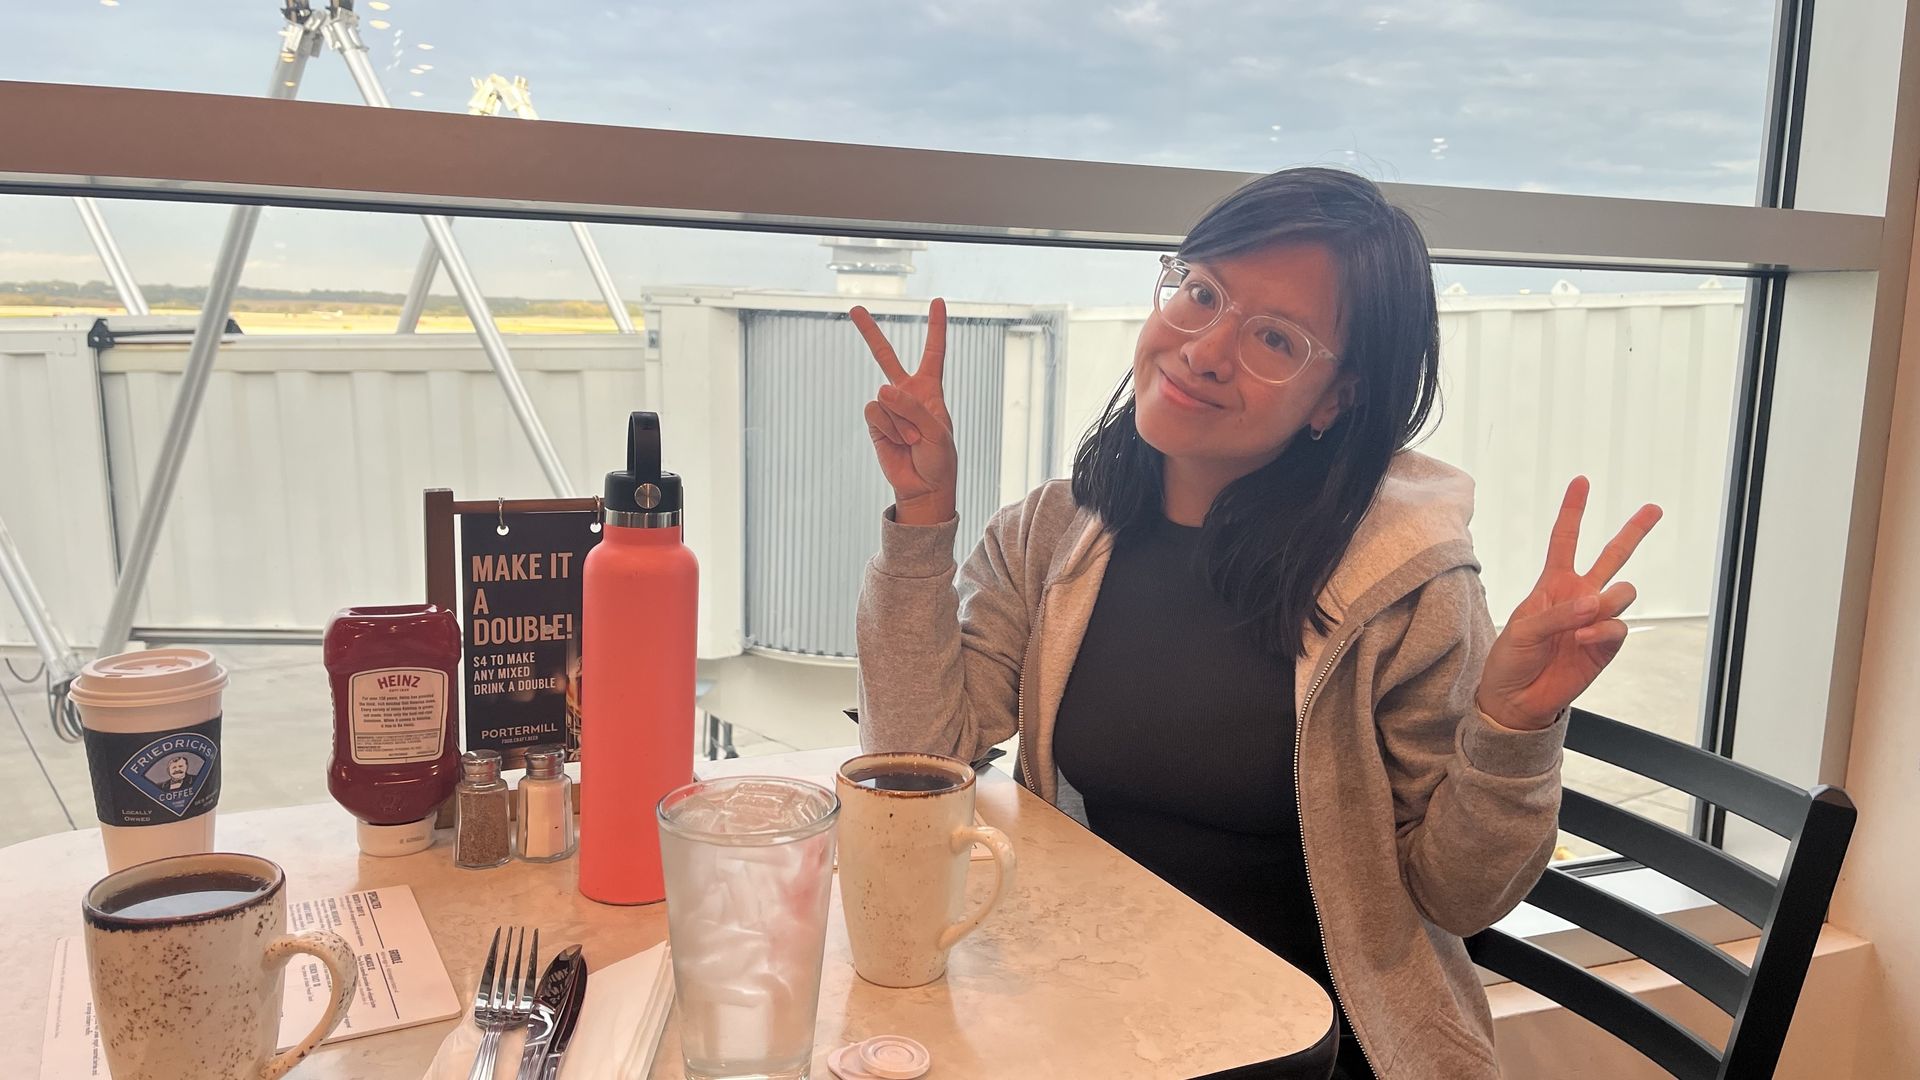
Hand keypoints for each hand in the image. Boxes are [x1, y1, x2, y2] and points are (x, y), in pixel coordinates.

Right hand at [852, 298, 957, 524]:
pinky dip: (888, 429)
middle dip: (870, 333)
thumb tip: (881, 389)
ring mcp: (888, 408)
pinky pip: (875, 413)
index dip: (936, 327)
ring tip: (912, 440)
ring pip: (884, 398)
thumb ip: (913, 407)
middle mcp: (907, 394)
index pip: (934, 352)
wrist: (923, 486)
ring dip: (901, 422)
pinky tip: (898, 442)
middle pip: (886, 357)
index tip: (938, 301)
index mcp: (930, 389)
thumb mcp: (937, 431)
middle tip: (855, 308)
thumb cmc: (939, 458)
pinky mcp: (875, 423)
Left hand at [1477, 477, 1662, 730]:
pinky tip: (1584, 640)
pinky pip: (1618, 626)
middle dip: (1633, 531)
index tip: (1582, 481)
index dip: (1573, 511)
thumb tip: (1596, 604)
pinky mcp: (1607, 645)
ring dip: (1606, 601)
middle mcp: (1579, 596)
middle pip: (1612, 556)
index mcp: (1553, 584)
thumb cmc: (1512, 659)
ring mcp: (1596, 620)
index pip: (1565, 540)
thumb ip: (1558, 613)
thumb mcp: (1523, 629)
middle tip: (1653, 508)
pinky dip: (1602, 631)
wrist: (1517, 698)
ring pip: (1623, 591)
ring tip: (1582, 622)